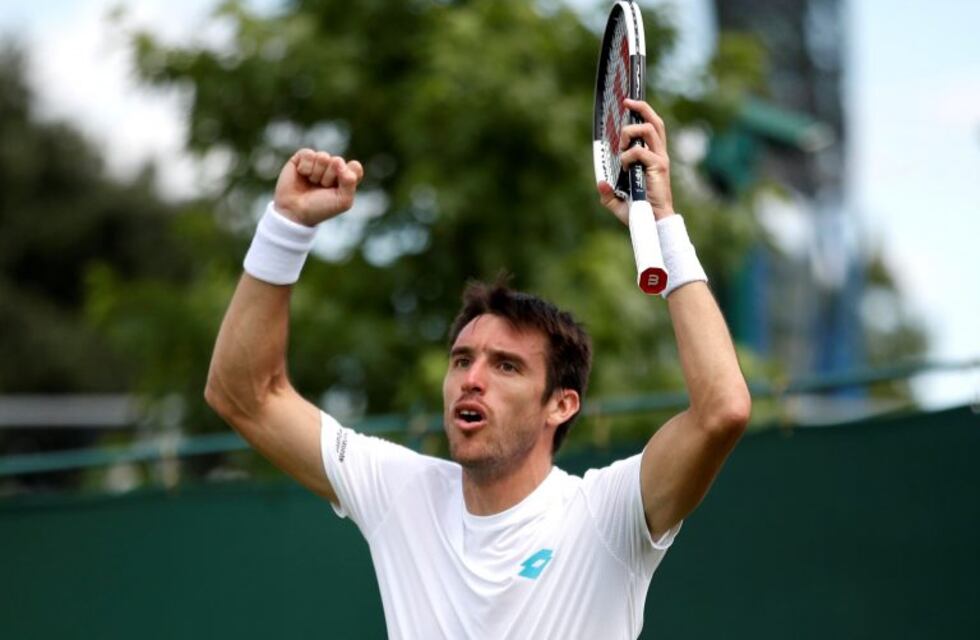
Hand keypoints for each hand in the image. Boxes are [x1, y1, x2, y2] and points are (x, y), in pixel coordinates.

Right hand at [274, 149, 364, 226]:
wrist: (296, 212)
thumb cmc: (321, 208)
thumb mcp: (343, 201)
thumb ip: (350, 181)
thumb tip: (338, 161)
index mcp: (345, 177)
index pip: (355, 167)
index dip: (348, 176)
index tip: (340, 189)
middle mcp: (332, 168)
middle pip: (338, 161)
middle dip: (329, 177)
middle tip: (322, 188)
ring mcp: (317, 162)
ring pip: (323, 156)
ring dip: (317, 173)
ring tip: (312, 183)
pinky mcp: (302, 158)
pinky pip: (309, 154)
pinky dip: (306, 167)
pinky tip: (302, 175)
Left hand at [597, 98, 673, 224]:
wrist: (653, 223)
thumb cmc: (639, 213)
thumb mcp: (617, 201)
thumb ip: (607, 192)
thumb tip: (600, 182)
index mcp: (652, 157)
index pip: (651, 127)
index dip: (642, 112)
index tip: (627, 103)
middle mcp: (659, 154)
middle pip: (655, 121)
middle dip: (641, 107)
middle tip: (626, 102)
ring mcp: (660, 159)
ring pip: (648, 129)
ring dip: (630, 133)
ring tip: (622, 148)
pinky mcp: (659, 166)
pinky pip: (640, 151)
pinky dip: (628, 156)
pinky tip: (625, 166)